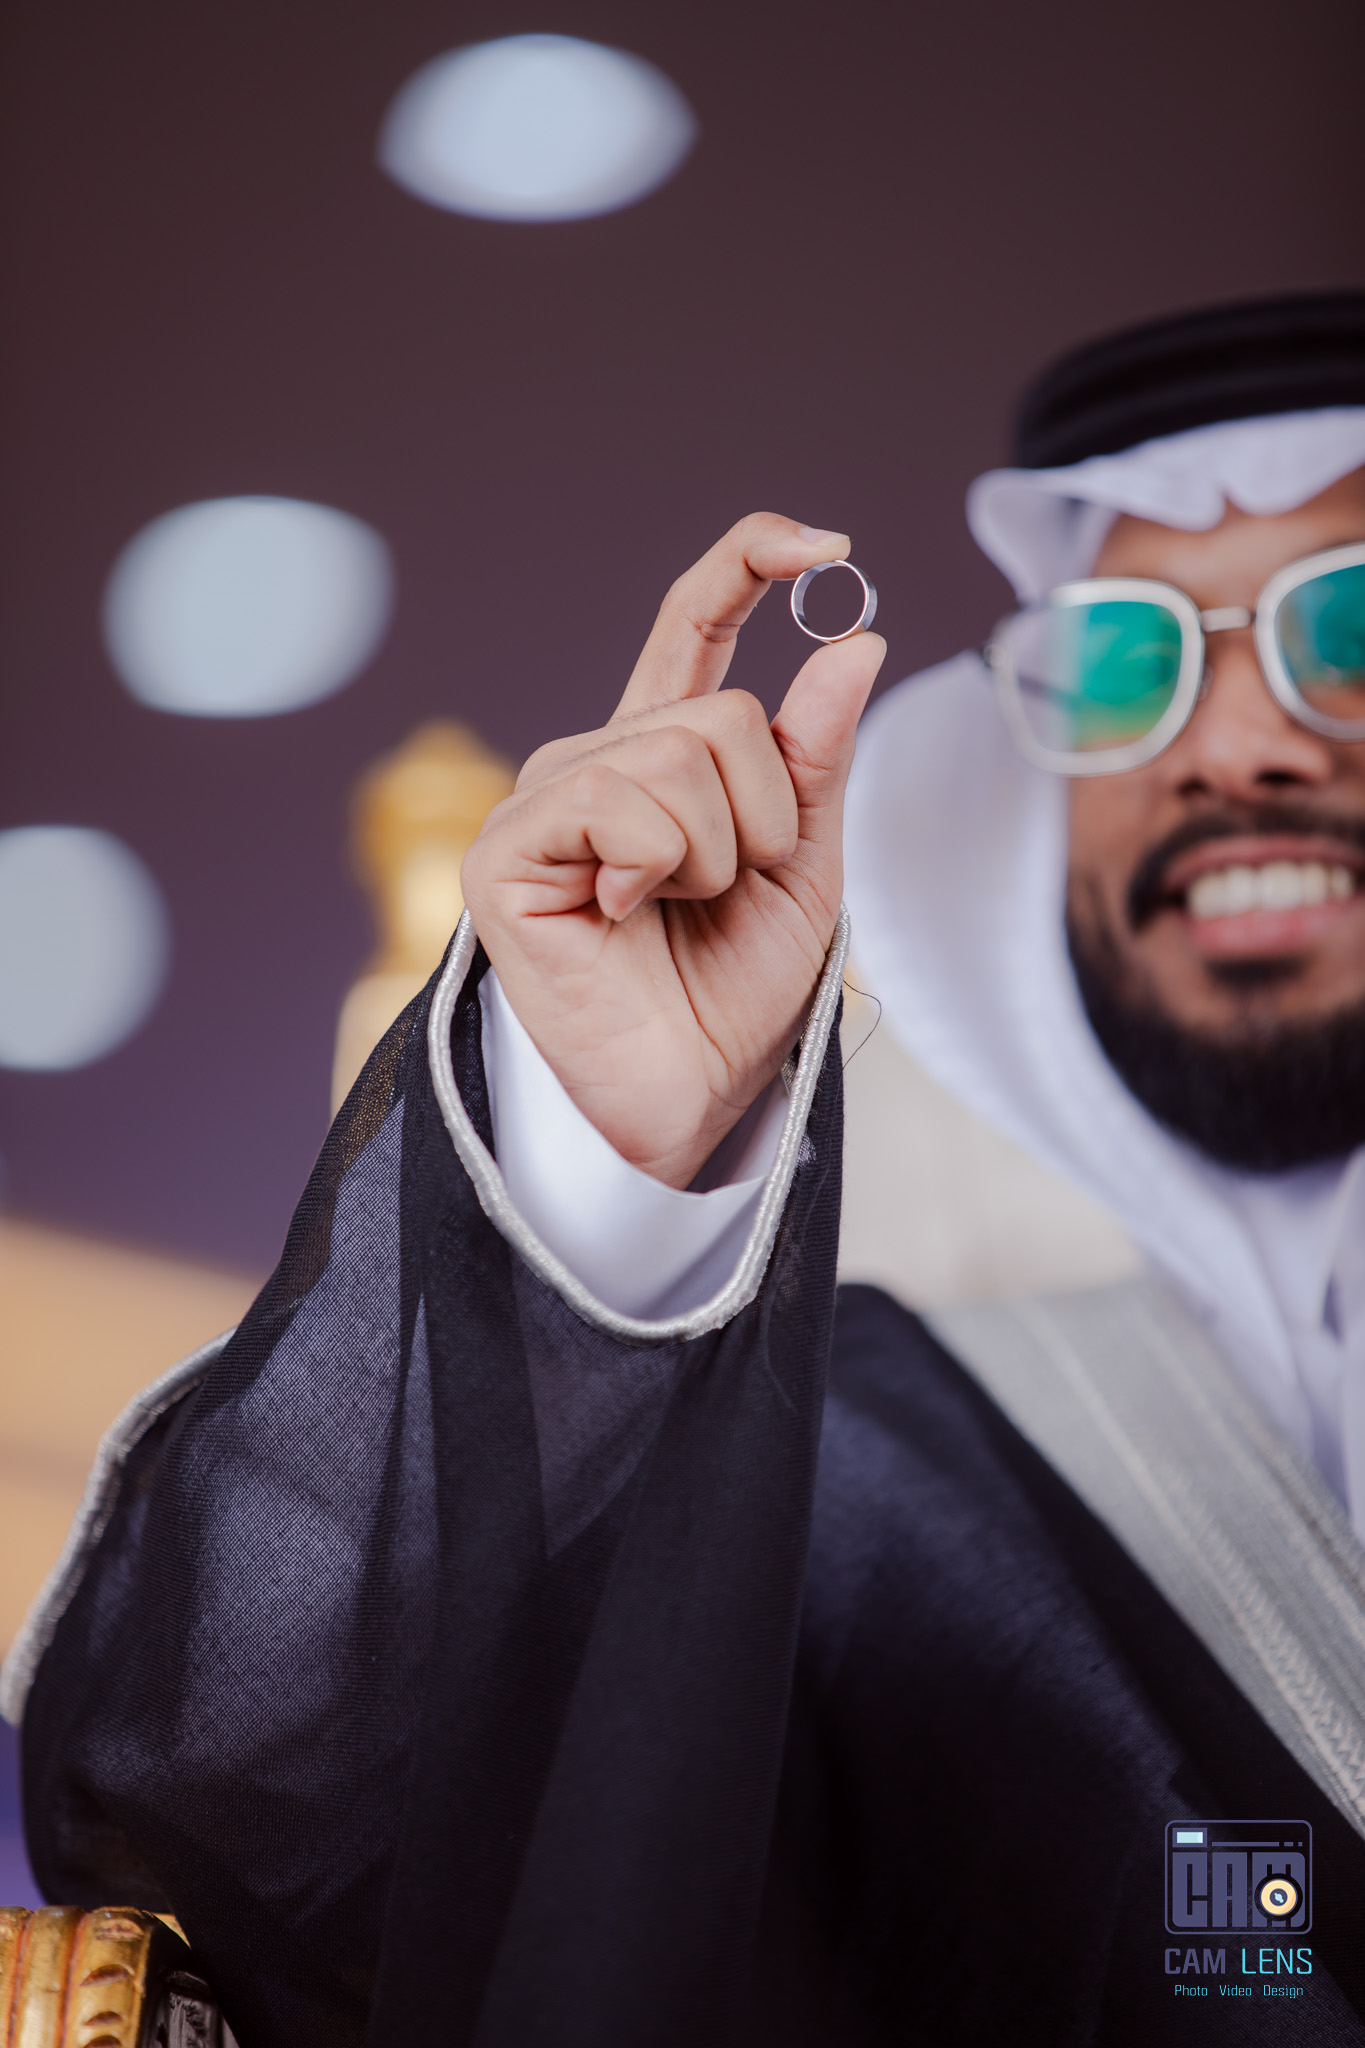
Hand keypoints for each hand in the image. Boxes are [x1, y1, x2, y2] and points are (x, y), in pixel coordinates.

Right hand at [460, 513, 885, 1187]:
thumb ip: (814, 758)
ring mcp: (545, 799)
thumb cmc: (734, 989)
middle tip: (727, 891)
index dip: (749, 564)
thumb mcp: (804, 862)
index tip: (828, 543)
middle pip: (720, 712)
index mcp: (663, 754)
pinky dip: (654, 865)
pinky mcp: (507, 849)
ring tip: (674, 910)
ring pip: (677, 753)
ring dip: (715, 852)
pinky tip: (621, 915)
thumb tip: (855, 640)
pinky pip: (615, 801)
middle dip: (764, 816)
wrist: (688, 1096)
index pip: (694, 624)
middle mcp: (598, 759)